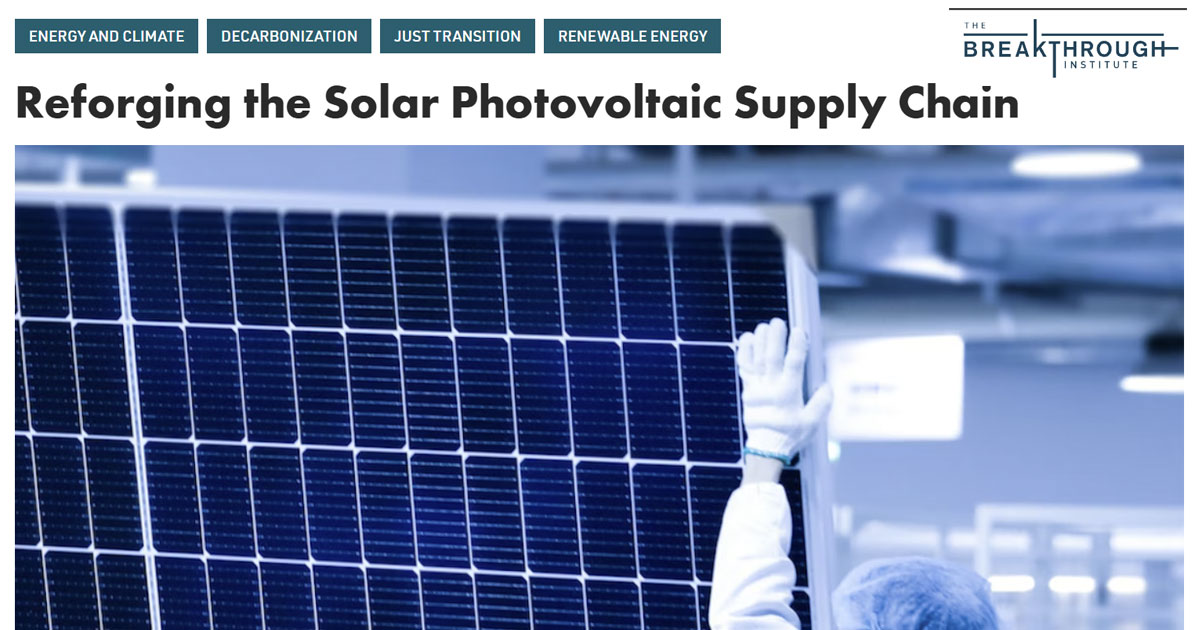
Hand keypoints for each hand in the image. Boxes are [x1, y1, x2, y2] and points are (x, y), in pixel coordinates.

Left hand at [737, 318, 832, 461]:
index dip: (797, 346)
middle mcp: (771, 388)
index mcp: (788, 393)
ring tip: (762, 327)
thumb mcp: (813, 423)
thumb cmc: (790, 436)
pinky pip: (744, 367)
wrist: (765, 448)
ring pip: (757, 360)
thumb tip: (826, 385)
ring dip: (760, 341)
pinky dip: (745, 352)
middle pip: (772, 357)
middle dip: (775, 338)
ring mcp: (756, 388)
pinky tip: (746, 338)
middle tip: (777, 322)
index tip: (799, 331)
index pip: (794, 364)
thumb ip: (821, 403)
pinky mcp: (747, 390)